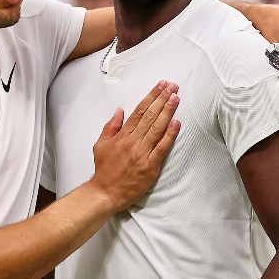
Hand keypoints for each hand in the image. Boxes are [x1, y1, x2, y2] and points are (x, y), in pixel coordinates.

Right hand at [88, 81, 180, 211]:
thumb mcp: (101, 145)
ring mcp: (142, 153)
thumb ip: (111, 127)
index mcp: (122, 135)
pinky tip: (177, 123)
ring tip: (176, 98)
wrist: (105, 193)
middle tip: (172, 86)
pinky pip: (162, 147)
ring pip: (157, 128)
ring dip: (168, 111)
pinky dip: (170, 134)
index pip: (139, 111)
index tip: (161, 86)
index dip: (151, 96)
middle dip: (162, 98)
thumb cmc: (104, 170)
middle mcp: (133, 141)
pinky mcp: (150, 166)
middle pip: (150, 115)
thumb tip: (119, 111)